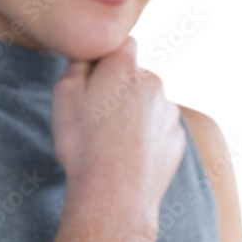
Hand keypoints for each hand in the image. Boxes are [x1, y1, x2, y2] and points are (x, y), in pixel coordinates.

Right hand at [52, 36, 185, 218]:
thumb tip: (93, 52)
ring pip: (151, 104)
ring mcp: (170, 113)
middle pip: (137, 77)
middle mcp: (154, 84)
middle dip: (122, 90)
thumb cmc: (84, 146)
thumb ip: (80, 63)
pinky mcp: (178, 140)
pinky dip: (149, 138)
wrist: (115, 197)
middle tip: (100, 120)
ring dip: (137, 115)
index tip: (96, 84)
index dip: (108, 61)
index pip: (123, 44)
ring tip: (115, 143)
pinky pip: (161, 130)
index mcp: (125, 68)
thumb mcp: (64, 95)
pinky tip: (131, 157)